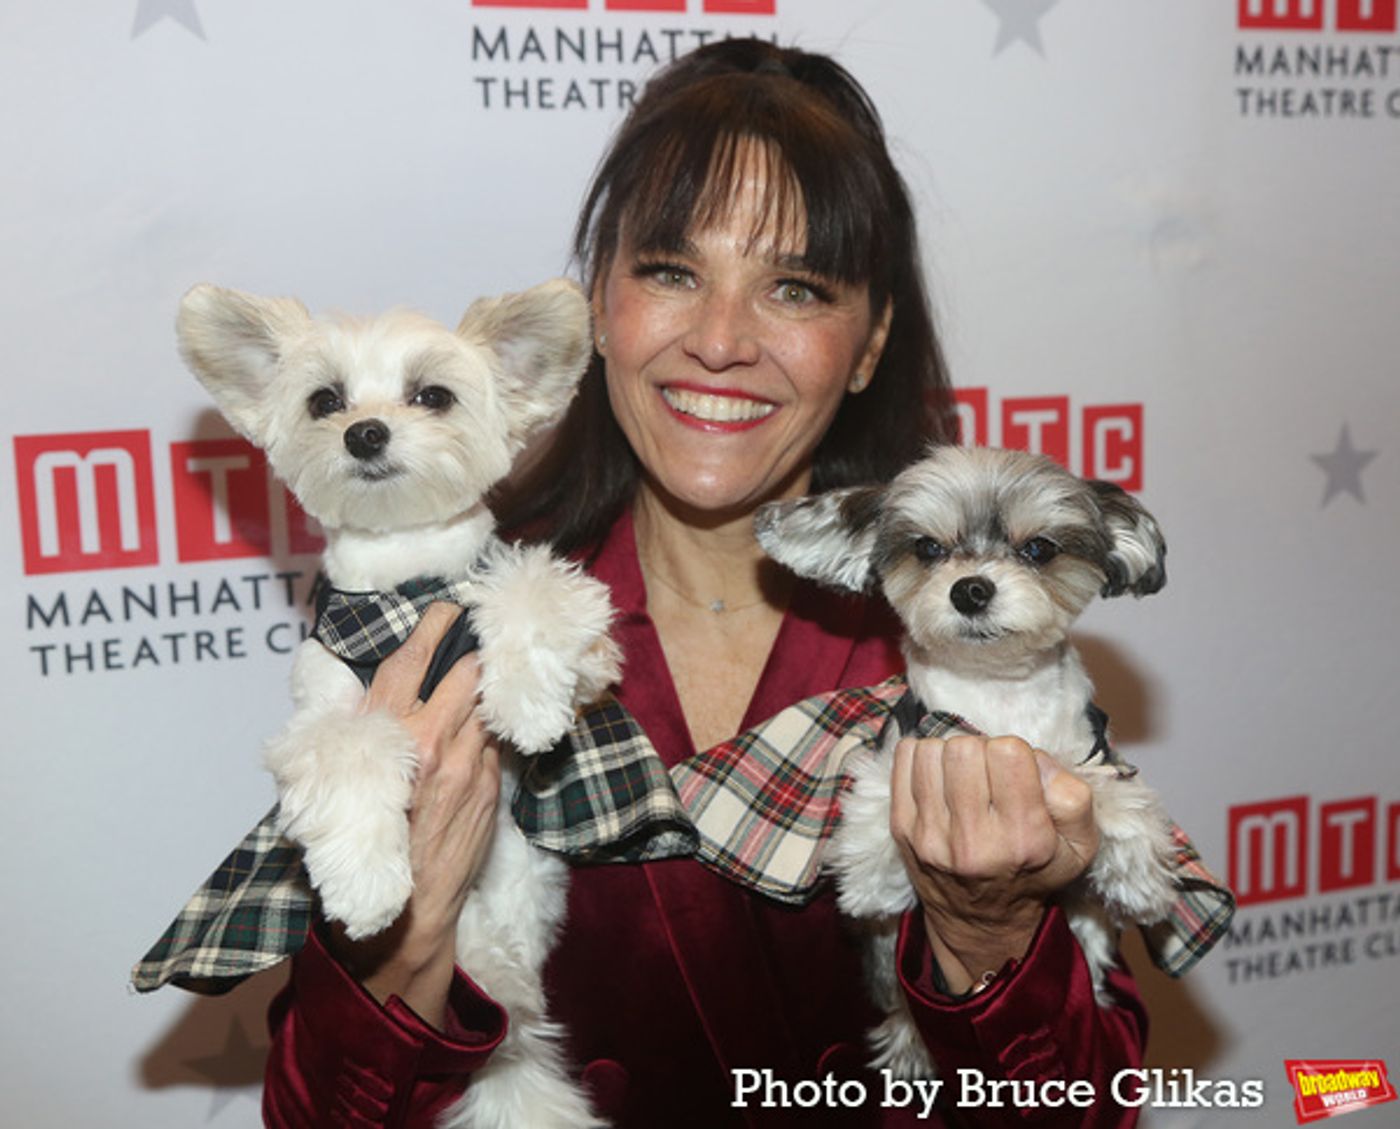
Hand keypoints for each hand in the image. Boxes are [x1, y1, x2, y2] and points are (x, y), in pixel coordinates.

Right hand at [325, 602, 500, 1024]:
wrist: (402, 912)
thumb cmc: (361, 846)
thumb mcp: (340, 779)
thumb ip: (359, 731)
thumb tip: (376, 693)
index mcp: (386, 734)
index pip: (414, 659)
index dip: (435, 626)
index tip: (447, 609)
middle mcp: (430, 742)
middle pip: (467, 674)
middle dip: (474, 654)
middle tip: (476, 640)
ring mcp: (467, 765)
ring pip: (485, 708)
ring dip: (484, 695)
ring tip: (483, 684)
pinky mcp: (489, 789)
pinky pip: (492, 746)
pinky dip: (487, 736)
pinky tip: (479, 737)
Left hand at [890, 734, 1098, 994]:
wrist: (980, 921)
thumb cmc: (1033, 871)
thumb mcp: (1079, 845)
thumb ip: (1075, 797)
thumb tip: (1036, 759)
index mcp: (1024, 840)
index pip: (1008, 753)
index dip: (1015, 752)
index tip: (1016, 773)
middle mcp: (973, 841)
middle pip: (965, 748)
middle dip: (981, 750)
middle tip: (987, 774)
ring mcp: (930, 836)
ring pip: (932, 750)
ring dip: (950, 753)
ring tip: (962, 776)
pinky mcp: (901, 829)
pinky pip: (904, 758)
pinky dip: (922, 756)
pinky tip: (938, 776)